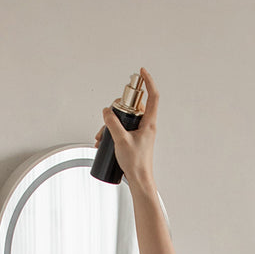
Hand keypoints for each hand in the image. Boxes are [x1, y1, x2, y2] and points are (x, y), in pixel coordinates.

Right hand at [97, 66, 158, 192]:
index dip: (148, 82)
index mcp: (149, 123)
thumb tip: (107, 111)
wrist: (139, 181)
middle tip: (109, 115)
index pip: (152, 96)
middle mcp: (147, 126)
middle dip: (118, 109)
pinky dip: (113, 132)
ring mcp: (141, 134)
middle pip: (134, 107)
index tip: (141, 73)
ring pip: (127, 120)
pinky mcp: (135, 141)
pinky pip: (124, 130)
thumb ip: (112, 123)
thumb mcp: (121, 140)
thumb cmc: (136, 164)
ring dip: (112, 124)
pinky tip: (103, 141)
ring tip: (101, 135)